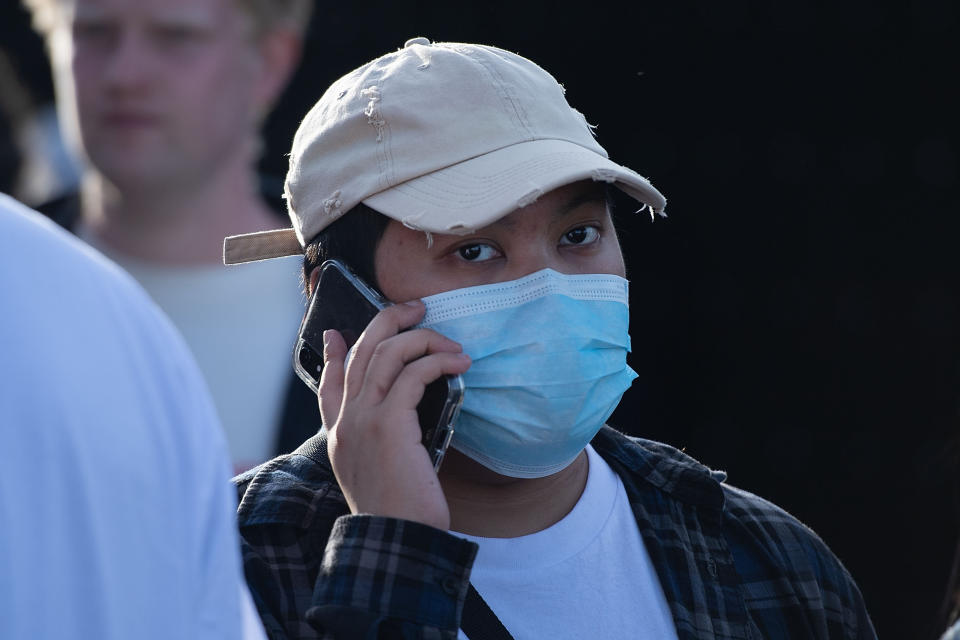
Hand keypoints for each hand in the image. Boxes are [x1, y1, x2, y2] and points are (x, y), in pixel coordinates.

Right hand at [319, 300, 470, 530]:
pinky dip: (436, 361)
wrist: (395, 540)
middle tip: (416, 309)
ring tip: (451, 343)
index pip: (329, 383)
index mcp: (339, 434)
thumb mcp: (381, 473)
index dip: (334, 354)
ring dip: (422, 338)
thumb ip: (385, 441)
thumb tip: (407, 416)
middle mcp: (346, 421)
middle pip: (360, 352)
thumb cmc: (398, 512)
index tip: (339, 333)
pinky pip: (412, 374)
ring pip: (385, 353)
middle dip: (388, 321)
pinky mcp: (389, 423)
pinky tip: (457, 364)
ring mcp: (363, 419)